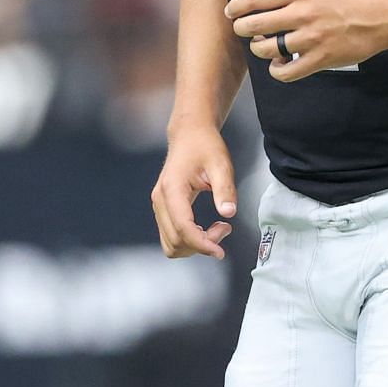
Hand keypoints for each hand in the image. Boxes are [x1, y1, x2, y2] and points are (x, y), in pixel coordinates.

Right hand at [150, 124, 236, 258]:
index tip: (220, 252)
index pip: (183, 228)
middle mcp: (160, 199)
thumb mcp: (221, 164)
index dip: (201, 244)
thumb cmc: (205, 146)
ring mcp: (159, 205)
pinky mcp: (163, 208)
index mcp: (172, 189)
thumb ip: (225, 189)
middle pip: (175, 241)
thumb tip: (229, 213)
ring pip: (171, 243)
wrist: (190, 134)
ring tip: (218, 228)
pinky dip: (189, 239)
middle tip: (225, 228)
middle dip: (202, 244)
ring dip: (195, 245)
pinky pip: (172, 235)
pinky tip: (207, 227)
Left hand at [224, 0, 387, 81]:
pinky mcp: (321, 59)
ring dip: (259, 48)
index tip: (231, 12)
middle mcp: (302, 13)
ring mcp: (311, 38)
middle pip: (255, 25)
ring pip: (267, 49)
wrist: (384, 15)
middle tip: (242, 29)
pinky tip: (279, 65)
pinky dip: (277, 71)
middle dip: (242, 29)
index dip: (236, 7)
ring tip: (262, 45)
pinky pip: (288, 72)